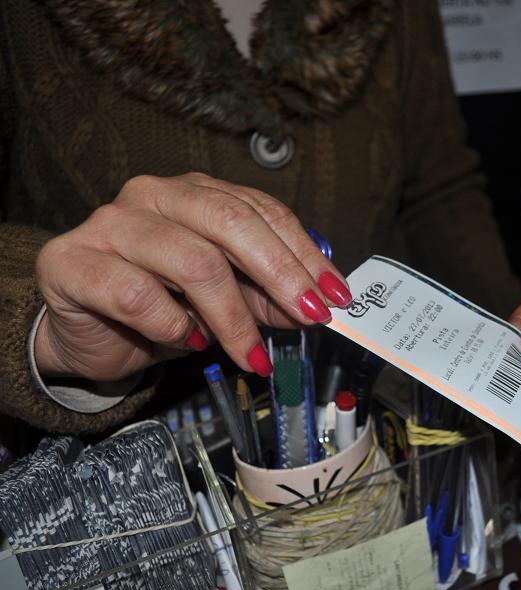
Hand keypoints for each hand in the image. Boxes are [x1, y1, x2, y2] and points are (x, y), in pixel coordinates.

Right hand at [34, 173, 351, 381]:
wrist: (86, 335)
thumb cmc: (158, 309)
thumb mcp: (225, 302)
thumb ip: (265, 297)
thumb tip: (314, 305)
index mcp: (195, 192)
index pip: (261, 211)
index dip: (304, 254)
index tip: (336, 295)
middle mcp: (153, 195)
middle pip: (230, 222)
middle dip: (280, 274)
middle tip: (310, 316)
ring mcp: (110, 224)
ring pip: (191, 261)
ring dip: (232, 317)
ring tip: (249, 352)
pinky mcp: (72, 261)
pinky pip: (137, 295)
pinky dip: (173, 326)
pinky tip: (187, 340)